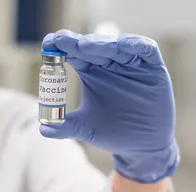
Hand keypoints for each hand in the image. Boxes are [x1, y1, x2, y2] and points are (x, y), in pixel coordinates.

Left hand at [40, 30, 179, 183]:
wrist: (141, 146)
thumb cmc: (112, 132)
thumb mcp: (85, 129)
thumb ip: (65, 127)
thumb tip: (43, 129)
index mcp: (91, 72)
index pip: (74, 54)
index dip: (61, 47)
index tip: (47, 44)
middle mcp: (110, 64)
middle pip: (93, 46)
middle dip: (77, 43)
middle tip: (61, 41)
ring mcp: (132, 64)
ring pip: (116, 46)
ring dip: (101, 43)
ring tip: (84, 45)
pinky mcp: (153, 68)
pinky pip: (146, 50)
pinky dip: (135, 45)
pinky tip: (122, 45)